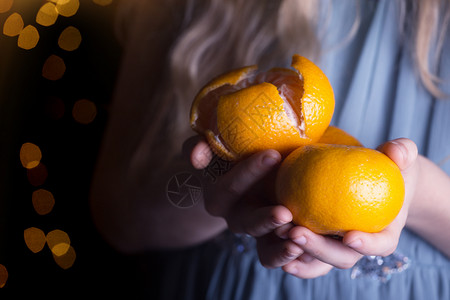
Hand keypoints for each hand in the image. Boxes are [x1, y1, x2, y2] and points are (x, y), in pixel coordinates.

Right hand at [185, 136, 305, 268]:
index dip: (247, 173)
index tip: (273, 155)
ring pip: (265, 247)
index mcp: (219, 196)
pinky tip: (311, 252)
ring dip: (281, 246)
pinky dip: (295, 256)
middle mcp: (237, 217)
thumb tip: (196, 157)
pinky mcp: (277, 240)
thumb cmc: (231, 154)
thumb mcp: (212, 147)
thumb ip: (200, 146)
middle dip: (265, 220)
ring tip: (299, 241)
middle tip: (285, 213)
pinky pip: (283, 255)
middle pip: (248, 223)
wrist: (252, 173)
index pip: (230, 187)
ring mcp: (259, 232)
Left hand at [281, 138, 419, 278]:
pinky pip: (301, 253)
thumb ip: (400, 153)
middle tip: (297, 233)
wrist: (368, 176)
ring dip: (298, 252)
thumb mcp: (396, 157)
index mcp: (384, 232)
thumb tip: (398, 151)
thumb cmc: (385, 167)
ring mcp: (334, 244)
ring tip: (279, 234)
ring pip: (318, 261)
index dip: (369, 245)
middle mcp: (357, 245)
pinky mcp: (315, 238)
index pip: (382, 245)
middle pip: (342, 257)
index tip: (350, 236)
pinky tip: (272, 238)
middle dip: (320, 250)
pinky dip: (288, 252)